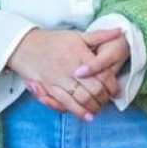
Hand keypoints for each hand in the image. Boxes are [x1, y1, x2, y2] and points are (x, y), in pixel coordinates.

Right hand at [9, 27, 123, 119]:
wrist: (25, 45)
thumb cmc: (54, 40)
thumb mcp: (77, 35)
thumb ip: (99, 35)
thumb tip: (120, 31)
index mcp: (80, 54)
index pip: (102, 73)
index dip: (112, 85)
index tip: (116, 91)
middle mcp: (71, 68)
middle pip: (93, 89)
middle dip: (104, 98)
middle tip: (109, 101)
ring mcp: (59, 79)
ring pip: (81, 98)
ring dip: (93, 107)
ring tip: (99, 109)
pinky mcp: (50, 88)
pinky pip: (66, 103)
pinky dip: (78, 111)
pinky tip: (86, 116)